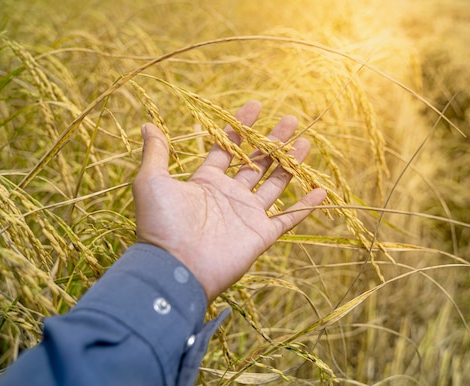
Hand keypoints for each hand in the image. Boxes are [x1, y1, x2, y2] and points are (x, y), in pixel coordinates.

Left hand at [132, 100, 326, 302]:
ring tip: (305, 143)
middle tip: (291, 120)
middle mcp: (229, 195)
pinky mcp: (261, 234)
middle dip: (273, 141)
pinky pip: (288, 218)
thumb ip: (156, 153)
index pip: (228, 148)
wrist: (175, 268)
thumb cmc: (161, 224)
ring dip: (290, 164)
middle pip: (257, 163)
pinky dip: (305, 206)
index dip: (241, 127)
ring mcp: (247, 215)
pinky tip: (321, 190)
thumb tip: (148, 124)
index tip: (256, 106)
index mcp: (206, 182)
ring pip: (275, 184)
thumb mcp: (152, 182)